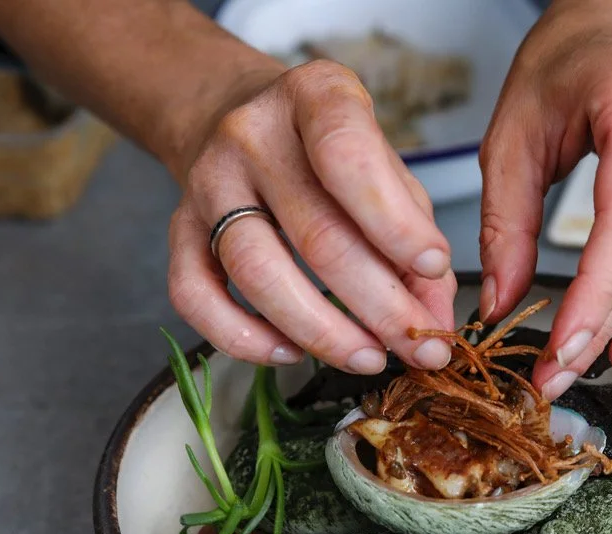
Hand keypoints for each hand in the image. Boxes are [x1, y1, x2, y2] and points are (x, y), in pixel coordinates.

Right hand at [168, 60, 458, 373]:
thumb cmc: (323, 151)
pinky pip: (196, 297)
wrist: (230, 116)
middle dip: (379, 304)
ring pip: (257, 274)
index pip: (348, 158)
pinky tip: (291, 354)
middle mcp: (251, 136)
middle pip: (315, 234)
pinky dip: (244, 338)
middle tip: (419, 349)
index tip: (433, 267)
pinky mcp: (177, 230)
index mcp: (314, 98)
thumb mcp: (383, 165)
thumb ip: (414, 233)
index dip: (394, 222)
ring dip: (321, 331)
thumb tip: (433, 321)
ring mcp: (206, 183)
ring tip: (369, 358)